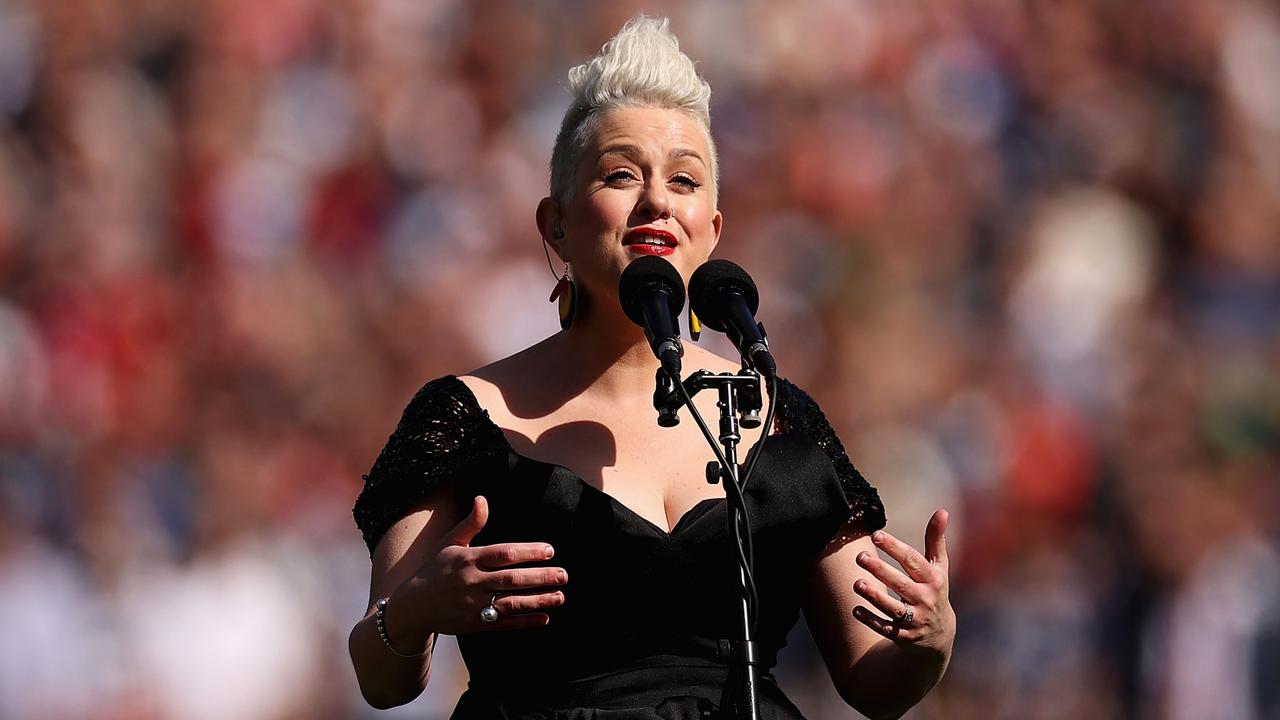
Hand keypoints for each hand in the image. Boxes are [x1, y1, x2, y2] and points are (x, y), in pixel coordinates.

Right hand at [398, 496, 567, 634]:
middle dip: (540, 577)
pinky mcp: (474, 625)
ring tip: (560, 596)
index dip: (528, 552)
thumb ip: (471, 523)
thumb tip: (482, 498)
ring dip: (538, 601)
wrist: (412, 606)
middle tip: (563, 575)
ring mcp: (473, 605)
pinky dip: (524, 622)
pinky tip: (544, 618)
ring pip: (511, 603)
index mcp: (468, 559)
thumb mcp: (450, 543)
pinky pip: (503, 624)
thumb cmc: (435, 569)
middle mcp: (472, 582)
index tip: (550, 551)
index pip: (504, 554)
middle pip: (512, 579)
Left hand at [851, 509, 954, 656]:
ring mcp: (915, 619)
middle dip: (880, 570)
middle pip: (901, 584)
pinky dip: (871, 620)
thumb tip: (942, 511)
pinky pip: (886, 628)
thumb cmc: (935, 591)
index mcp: (933, 580)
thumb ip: (936, 540)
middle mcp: (925, 599)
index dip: (895, 548)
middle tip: (860, 556)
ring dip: (874, 596)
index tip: (877, 534)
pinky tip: (855, 610)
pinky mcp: (904, 636)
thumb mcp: (939, 568)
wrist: (940, 636)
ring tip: (856, 583)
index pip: (913, 561)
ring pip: (892, 608)